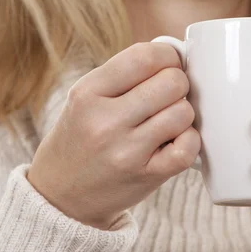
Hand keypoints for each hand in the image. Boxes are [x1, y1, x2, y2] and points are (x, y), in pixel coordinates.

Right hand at [27, 42, 200, 229]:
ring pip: (183, 112)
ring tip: (167, 118)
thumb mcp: (85, 97)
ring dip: (183, 112)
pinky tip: (175, 139)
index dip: (167, 55)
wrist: (60, 196)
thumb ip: (124, 74)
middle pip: (171, 82)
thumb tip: (175, 55)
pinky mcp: (146, 176)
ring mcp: (127, 151)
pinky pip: (188, 147)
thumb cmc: (81, 137)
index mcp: (88, 92)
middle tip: (169, 93)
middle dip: (179, 82)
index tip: (169, 62)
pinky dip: (189, 140)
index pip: (144, 57)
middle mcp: (106, 121)